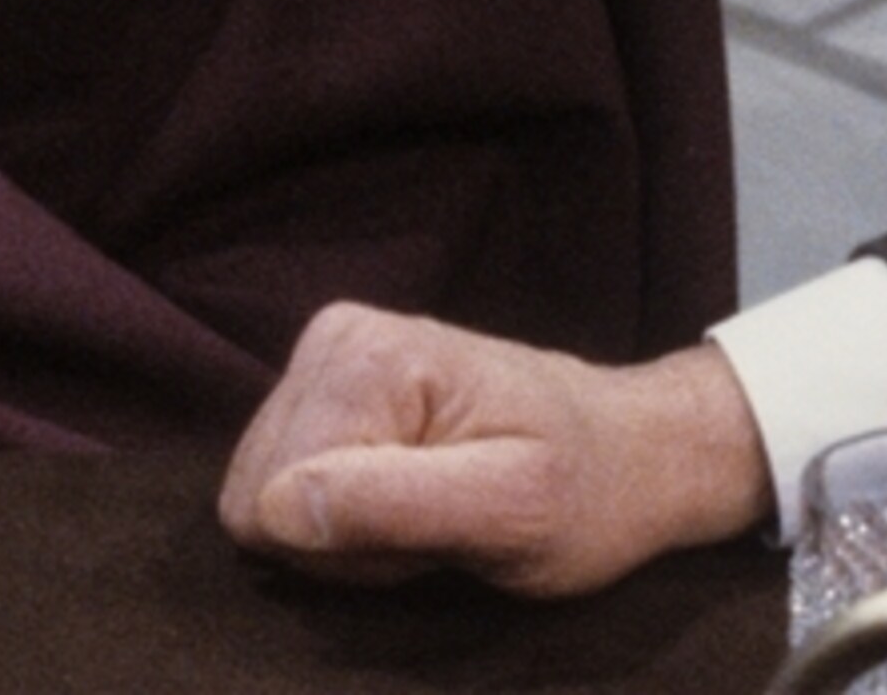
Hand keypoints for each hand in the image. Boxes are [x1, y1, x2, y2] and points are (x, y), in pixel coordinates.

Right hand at [218, 301, 770, 594]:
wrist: (628, 451)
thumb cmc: (588, 490)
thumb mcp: (515, 511)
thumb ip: (393, 506)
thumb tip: (279, 507)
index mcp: (369, 358)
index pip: (272, 503)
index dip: (350, 548)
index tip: (437, 526)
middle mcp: (334, 337)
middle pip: (259, 496)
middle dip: (344, 538)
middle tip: (438, 522)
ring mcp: (327, 356)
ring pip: (266, 497)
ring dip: (347, 530)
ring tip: (432, 508)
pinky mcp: (329, 386)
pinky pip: (282, 484)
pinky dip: (346, 513)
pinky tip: (411, 496)